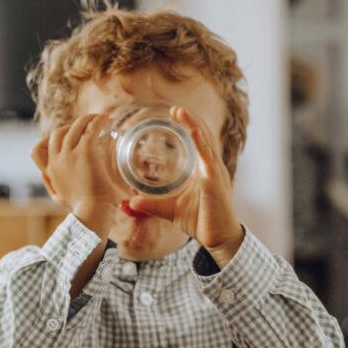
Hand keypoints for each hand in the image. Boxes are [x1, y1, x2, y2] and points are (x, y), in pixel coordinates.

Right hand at [31, 114, 122, 235]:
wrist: (93, 213)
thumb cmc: (83, 210)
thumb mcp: (60, 199)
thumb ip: (52, 185)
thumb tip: (44, 173)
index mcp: (50, 172)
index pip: (36, 150)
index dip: (48, 141)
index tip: (64, 140)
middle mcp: (56, 161)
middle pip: (57, 134)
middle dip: (71, 127)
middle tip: (87, 127)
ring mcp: (70, 155)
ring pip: (75, 127)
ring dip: (87, 120)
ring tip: (99, 119)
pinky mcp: (85, 151)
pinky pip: (91, 129)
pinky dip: (99, 121)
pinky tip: (107, 120)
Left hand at [128, 106, 243, 266]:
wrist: (218, 239)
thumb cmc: (200, 221)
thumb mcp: (169, 210)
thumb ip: (150, 204)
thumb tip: (129, 201)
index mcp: (202, 171)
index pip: (196, 143)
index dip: (187, 127)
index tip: (174, 114)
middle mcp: (210, 168)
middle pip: (201, 138)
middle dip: (189, 121)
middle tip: (174, 108)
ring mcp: (214, 174)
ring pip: (204, 143)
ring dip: (193, 126)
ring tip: (181, 112)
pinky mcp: (215, 183)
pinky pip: (208, 159)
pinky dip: (201, 144)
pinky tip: (193, 132)